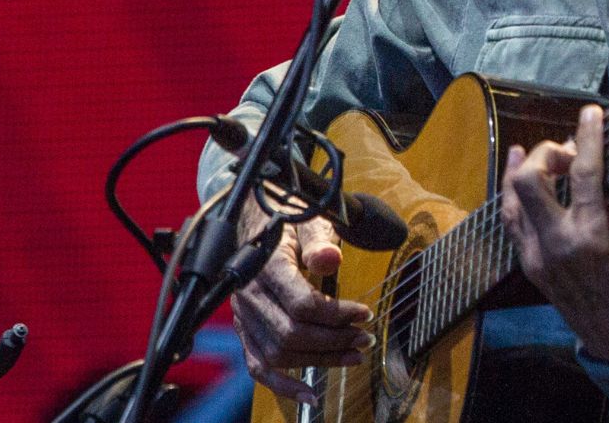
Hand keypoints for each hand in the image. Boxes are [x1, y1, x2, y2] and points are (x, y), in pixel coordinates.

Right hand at [229, 201, 372, 403]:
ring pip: (279, 354)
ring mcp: (243, 314)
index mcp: (266, 266)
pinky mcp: (244, 327)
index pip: (302, 305)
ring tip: (353, 355)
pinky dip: (282, 384)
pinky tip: (308, 394)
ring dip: (319, 361)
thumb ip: (319, 238)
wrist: (252, 215)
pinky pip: (258, 365)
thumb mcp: (307, 216)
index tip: (364, 312)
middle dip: (334, 341)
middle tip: (365, 337)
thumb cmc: (285, 214)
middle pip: (292, 334)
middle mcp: (250, 295)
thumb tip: (331, 257)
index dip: (338, 314)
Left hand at [500, 104, 608, 362]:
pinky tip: (519, 164)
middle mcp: (556, 244)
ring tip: (551, 152)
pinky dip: (512, 188)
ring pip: (511, 196)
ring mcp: (536, 254)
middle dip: (550, 151)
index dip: (587, 136)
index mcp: (593, 237)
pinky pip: (510, 218)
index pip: (584, 173)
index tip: (591, 113)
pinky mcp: (527, 262)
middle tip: (574, 149)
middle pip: (531, 180)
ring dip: (528, 166)